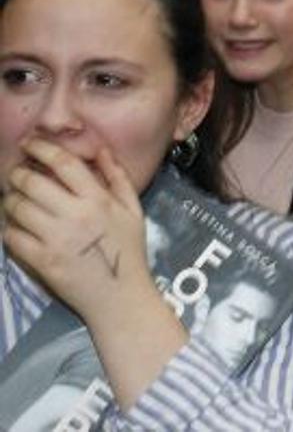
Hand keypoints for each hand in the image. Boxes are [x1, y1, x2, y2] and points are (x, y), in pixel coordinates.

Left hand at [2, 141, 156, 319]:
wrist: (119, 296)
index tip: (29, 144)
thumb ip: (117, 177)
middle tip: (17, 175)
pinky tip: (17, 227)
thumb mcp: (132, 209)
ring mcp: (56, 239)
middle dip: (18, 174)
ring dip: (11, 200)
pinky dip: (9, 228)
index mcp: (98, 200)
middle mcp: (75, 215)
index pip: (63, 163)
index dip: (42, 148)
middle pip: (32, 183)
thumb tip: (99, 148)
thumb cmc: (128, 250)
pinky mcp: (41, 261)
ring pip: (17, 208)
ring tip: (16, 201)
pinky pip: (12, 236)